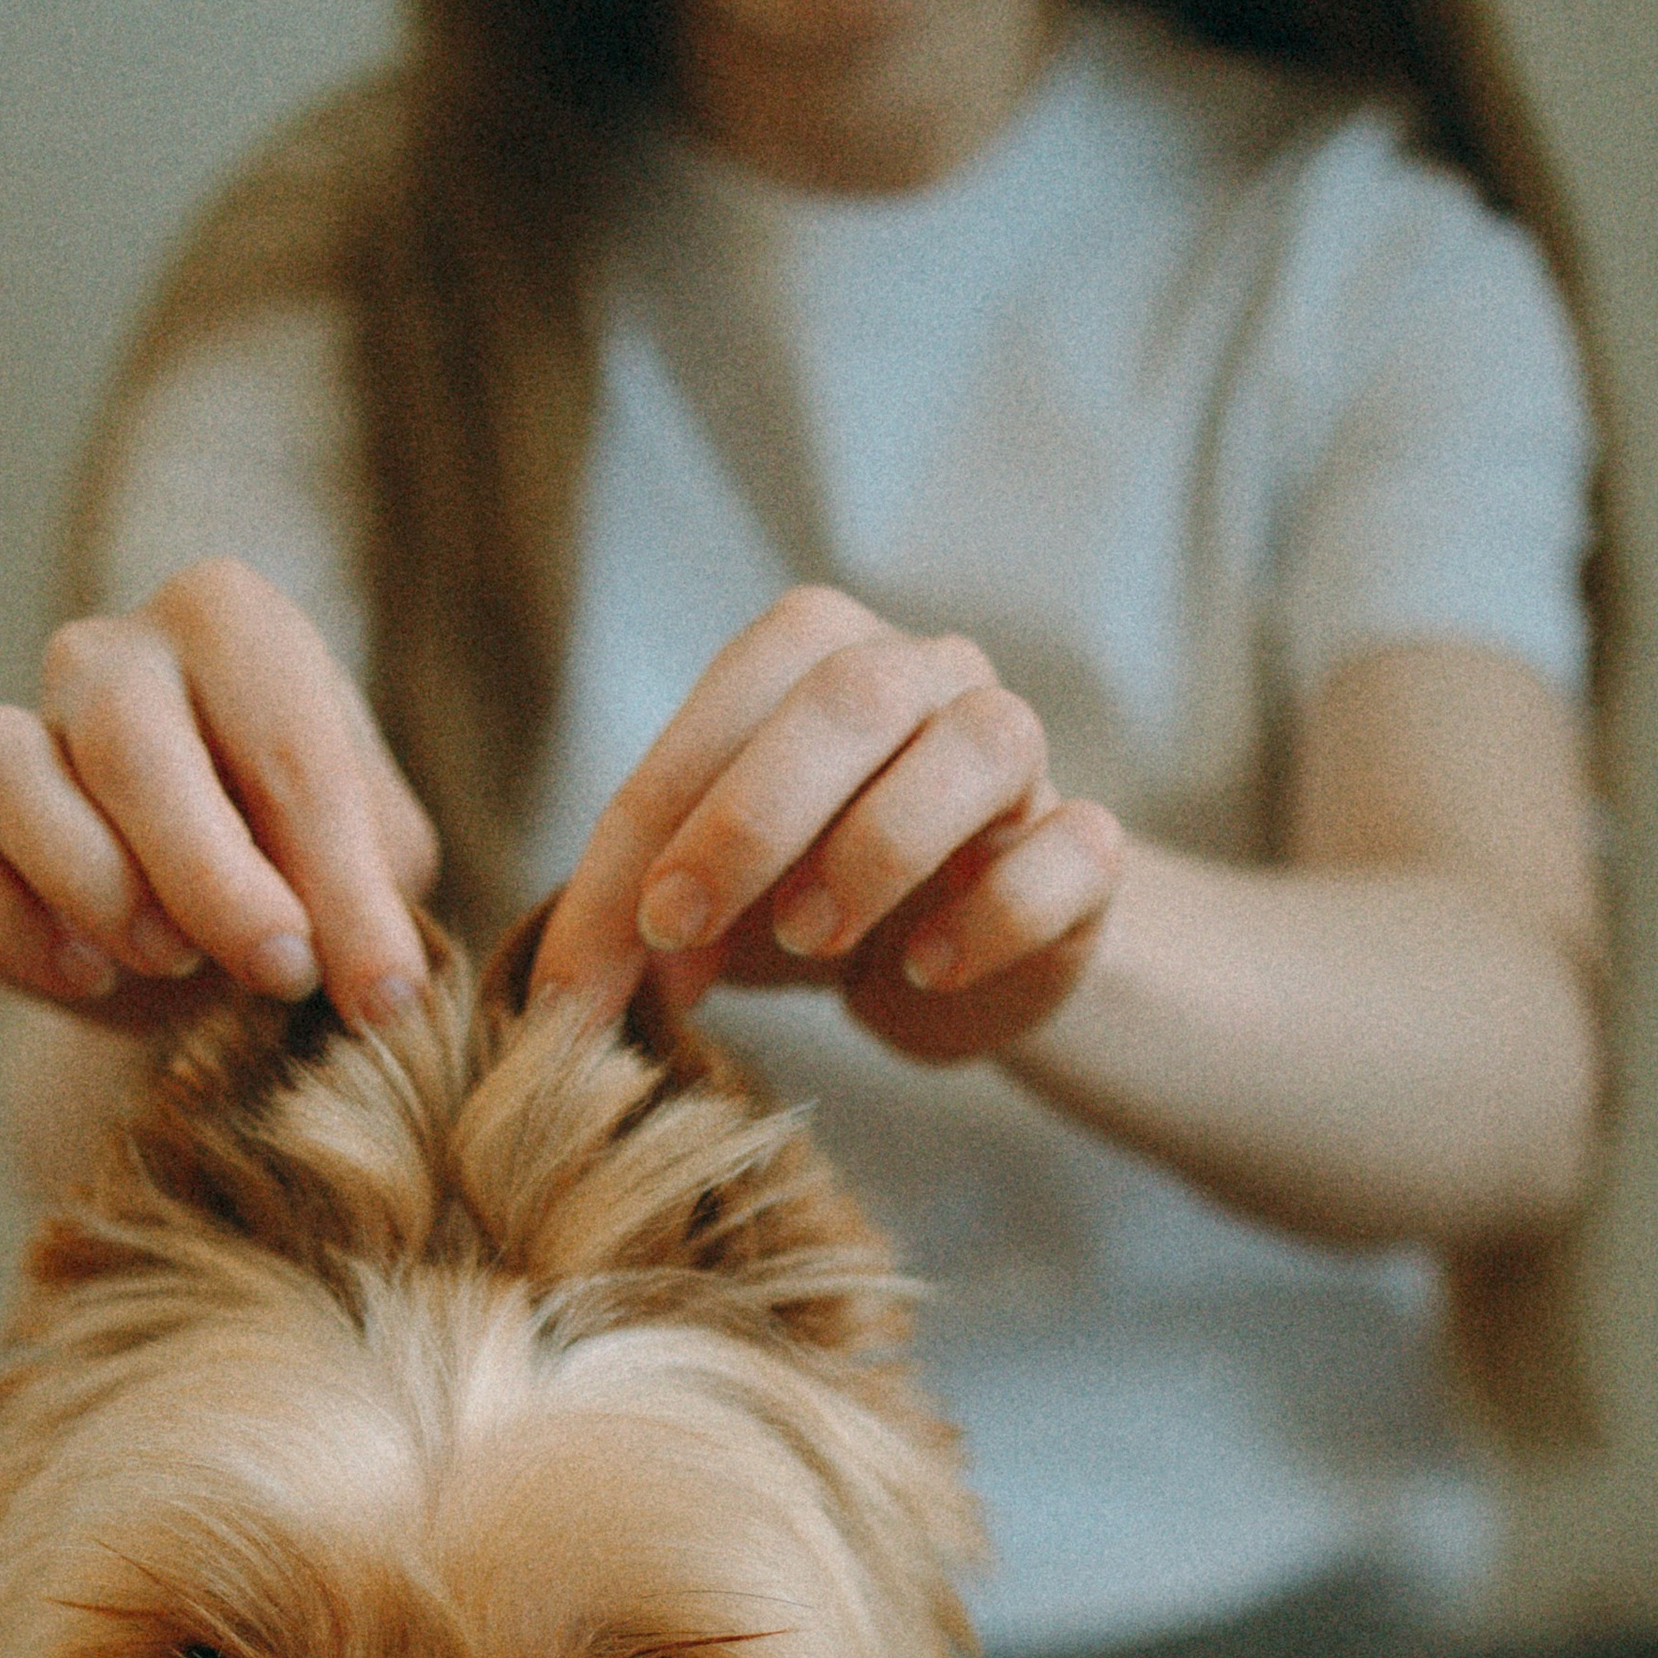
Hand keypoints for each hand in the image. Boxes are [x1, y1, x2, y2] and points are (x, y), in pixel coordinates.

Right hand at [0, 560, 439, 1029]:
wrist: (214, 937)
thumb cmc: (308, 871)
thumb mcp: (379, 881)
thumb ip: (377, 912)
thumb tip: (386, 995)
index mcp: (232, 625)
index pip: (283, 742)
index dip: (335, 880)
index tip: (378, 993)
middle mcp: (110, 653)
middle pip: (128, 739)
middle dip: (208, 875)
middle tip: (275, 969)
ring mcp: (19, 731)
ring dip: (88, 880)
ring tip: (167, 959)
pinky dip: (2, 929)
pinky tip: (85, 980)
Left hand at [530, 589, 1121, 1062]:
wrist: (952, 966)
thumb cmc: (804, 905)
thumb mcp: (706, 910)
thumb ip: (634, 928)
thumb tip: (567, 1002)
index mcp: (815, 655)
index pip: (726, 708)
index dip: (654, 826)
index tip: (610, 945)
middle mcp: (927, 673)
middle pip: (852, 694)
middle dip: (750, 814)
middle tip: (681, 925)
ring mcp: (1022, 750)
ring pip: (982, 743)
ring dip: (880, 845)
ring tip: (811, 939)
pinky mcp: (1090, 850)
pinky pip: (1073, 848)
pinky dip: (995, 912)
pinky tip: (924, 969)